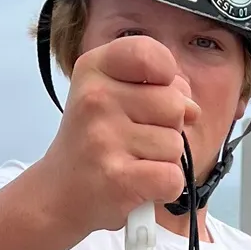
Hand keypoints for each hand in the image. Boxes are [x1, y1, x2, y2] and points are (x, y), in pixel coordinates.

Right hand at [38, 36, 201, 235]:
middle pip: (175, 105)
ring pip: (176, 145)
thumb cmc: (95, 144)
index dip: (166, 76)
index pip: (150, 54)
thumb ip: (158, 87)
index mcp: (94, 69)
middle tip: (133, 141)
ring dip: (163, 160)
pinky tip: (140, 186)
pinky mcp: (117, 179)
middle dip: (167, 128)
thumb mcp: (114, 98)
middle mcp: (95, 98)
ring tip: (131, 164)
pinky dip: (166, 188)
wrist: (59, 195)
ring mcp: (104, 138)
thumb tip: (191, 108)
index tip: (151, 93)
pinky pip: (173, 177)